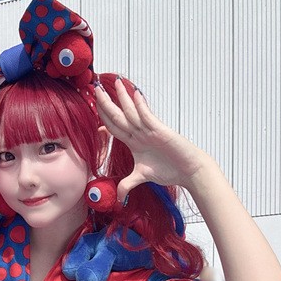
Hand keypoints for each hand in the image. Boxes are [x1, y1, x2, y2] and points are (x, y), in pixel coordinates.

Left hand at [95, 80, 209, 201]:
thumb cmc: (169, 170)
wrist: (188, 170)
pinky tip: (134, 94)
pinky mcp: (161, 131)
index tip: (92, 109)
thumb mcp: (142, 177)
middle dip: (106, 103)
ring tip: (114, 82)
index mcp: (134, 142)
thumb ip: (128, 184)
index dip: (103, 118)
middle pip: (119, 116)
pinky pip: (148, 116)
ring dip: (123, 97)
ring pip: (132, 112)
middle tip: (95, 89)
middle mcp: (140, 133)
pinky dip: (141, 106)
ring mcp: (150, 131)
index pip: (114, 127)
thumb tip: (118, 198)